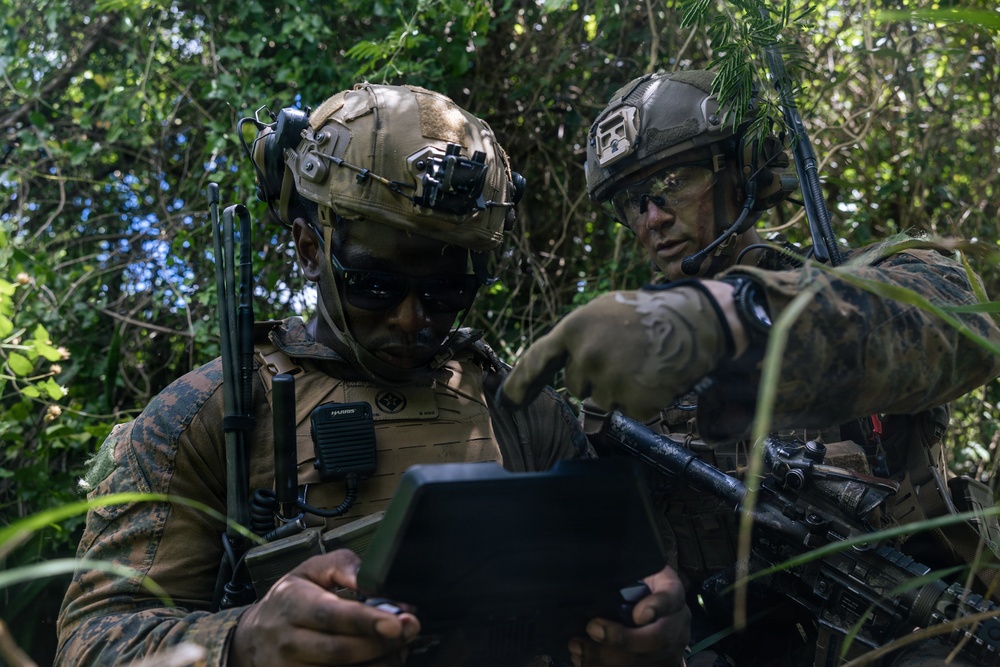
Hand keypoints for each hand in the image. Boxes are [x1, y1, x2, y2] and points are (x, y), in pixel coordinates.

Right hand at [230, 549, 419, 666]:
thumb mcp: (310, 570)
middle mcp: (288, 641)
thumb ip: (344, 567)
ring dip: (380, 663)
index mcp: (291, 604)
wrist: (252, 638)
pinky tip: (382, 662)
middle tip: (410, 630)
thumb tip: (372, 579)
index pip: (330, 615)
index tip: (396, 622)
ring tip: (400, 647)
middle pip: (340, 651)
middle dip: (381, 644)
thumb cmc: (289, 600)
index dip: (365, 621)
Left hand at [502, 286, 730, 420]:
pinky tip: (653, 379)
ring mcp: (609, 382)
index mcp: (575, 329)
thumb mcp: (603, 313)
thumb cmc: (647, 314)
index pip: (537, 360)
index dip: (520, 383)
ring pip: (602, 401)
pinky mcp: (633, 404)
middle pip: (577, 386)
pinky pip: (626, 413)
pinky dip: (639, 402)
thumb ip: (577, 340)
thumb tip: (560, 369)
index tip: (508, 402)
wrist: (696, 322)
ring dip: (619, 390)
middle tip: (626, 356)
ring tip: (642, 364)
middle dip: (596, 377)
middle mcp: (586, 356)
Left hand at [568, 566, 689, 666]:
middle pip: (659, 637)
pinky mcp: (660, 664)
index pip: (671, 597)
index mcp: (672, 592)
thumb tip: (593, 569)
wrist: (651, 605)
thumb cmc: (638, 582)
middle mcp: (677, 623)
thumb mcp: (636, 570)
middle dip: (623, 638)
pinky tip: (584, 660)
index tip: (638, 615)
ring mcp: (671, 648)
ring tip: (578, 647)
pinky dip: (604, 666)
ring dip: (607, 656)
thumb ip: (624, 573)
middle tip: (592, 629)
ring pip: (645, 660)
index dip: (657, 607)